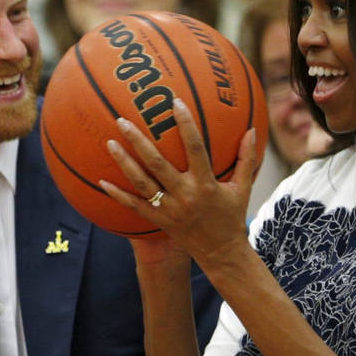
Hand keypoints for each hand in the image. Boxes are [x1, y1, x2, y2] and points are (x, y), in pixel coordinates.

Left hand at [99, 97, 257, 269]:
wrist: (221, 253)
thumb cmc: (232, 216)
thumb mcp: (243, 188)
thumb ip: (247, 158)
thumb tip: (253, 130)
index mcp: (206, 184)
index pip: (196, 148)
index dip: (186, 124)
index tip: (175, 101)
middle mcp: (185, 195)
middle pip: (157, 163)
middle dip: (138, 140)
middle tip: (122, 120)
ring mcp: (169, 209)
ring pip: (142, 183)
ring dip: (124, 162)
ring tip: (109, 142)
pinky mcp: (158, 221)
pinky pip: (134, 206)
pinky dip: (117, 194)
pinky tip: (102, 181)